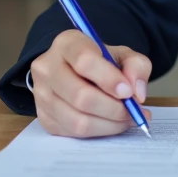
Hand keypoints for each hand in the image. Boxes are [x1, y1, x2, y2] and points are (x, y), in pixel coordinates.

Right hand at [29, 29, 151, 137]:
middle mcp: (47, 67)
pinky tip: (112, 123)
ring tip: (127, 119)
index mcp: (67, 43)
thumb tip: (136, 93)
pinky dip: (99, 132)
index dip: (109, 79)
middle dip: (114, 109)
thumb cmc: (100, 62)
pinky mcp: (44, 118)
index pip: (84, 61)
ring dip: (109, 124)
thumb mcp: (123, 54)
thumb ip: (136, 66)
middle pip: (80, 96)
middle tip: (134, 111)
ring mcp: (41, 95)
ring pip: (78, 120)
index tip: (128, 92)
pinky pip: (74, 133)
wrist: (75, 72)